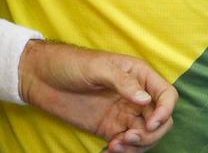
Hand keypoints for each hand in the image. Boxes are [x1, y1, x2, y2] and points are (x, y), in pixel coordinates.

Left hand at [19, 40, 176, 151]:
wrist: (41, 77)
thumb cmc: (69, 63)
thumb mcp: (96, 67)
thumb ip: (122, 82)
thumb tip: (146, 101)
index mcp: (137, 74)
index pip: (166, 95)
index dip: (165, 111)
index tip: (151, 124)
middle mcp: (135, 94)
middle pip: (161, 120)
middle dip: (150, 133)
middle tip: (128, 138)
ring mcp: (123, 113)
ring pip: (146, 136)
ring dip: (137, 146)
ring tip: (115, 145)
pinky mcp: (111, 128)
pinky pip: (128, 145)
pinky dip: (124, 152)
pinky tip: (109, 150)